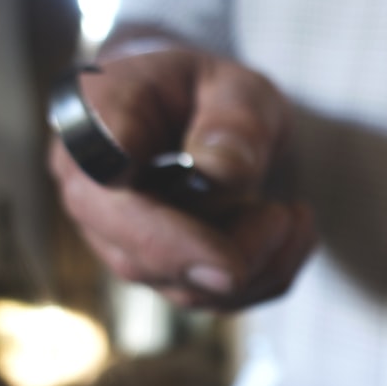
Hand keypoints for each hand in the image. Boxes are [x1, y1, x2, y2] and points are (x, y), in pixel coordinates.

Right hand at [48, 46, 314, 308]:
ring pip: (191, 290)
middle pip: (144, 259)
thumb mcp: (237, 87)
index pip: (99, 192)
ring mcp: (130, 247)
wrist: (216, 120)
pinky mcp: (171, 278)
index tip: (223, 261)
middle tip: (284, 215)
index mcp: (91, 131)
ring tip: (292, 209)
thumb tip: (224, 172)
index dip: (156, 232)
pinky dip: (275, 270)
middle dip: (229, 253)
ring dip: (262, 258)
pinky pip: (225, 298)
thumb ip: (233, 121)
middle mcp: (96, 201)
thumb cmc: (214, 94)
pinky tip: (295, 226)